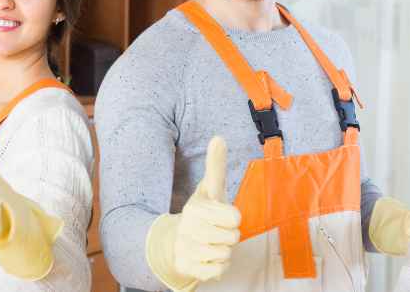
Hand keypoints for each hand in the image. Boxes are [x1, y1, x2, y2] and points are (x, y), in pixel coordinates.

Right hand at [174, 136, 240, 280]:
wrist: (174, 241)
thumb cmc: (201, 213)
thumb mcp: (209, 189)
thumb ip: (215, 165)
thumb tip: (218, 137)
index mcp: (196, 208)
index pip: (235, 217)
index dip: (233, 217)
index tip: (221, 214)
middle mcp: (189, 228)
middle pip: (233, 238)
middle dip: (229, 236)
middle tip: (216, 231)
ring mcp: (186, 248)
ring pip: (226, 255)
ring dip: (223, 251)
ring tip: (210, 243)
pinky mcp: (187, 267)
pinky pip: (218, 271)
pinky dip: (217, 267)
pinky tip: (206, 257)